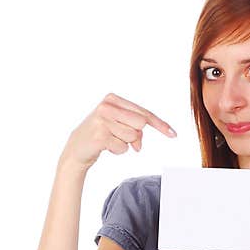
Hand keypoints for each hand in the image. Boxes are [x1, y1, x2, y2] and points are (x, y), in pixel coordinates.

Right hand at [60, 92, 176, 169]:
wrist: (76, 149)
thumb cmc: (101, 134)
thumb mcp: (118, 125)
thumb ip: (135, 127)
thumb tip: (139, 145)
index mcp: (113, 98)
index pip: (143, 112)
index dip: (160, 124)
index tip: (173, 134)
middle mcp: (107, 106)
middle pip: (140, 125)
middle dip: (135, 136)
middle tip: (120, 138)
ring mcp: (102, 120)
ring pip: (132, 137)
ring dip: (124, 144)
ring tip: (110, 140)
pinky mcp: (99, 135)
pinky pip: (123, 148)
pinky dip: (117, 151)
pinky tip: (105, 147)